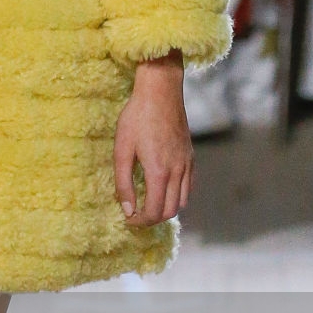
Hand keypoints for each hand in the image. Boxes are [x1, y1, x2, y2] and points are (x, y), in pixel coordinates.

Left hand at [113, 48, 192, 225]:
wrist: (161, 91)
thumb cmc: (136, 117)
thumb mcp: (122, 150)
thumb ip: (123, 183)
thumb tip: (127, 210)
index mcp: (159, 172)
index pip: (154, 212)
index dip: (140, 222)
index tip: (128, 219)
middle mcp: (177, 172)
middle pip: (170, 211)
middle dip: (152, 219)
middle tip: (135, 215)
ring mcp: (187, 164)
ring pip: (182, 201)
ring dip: (165, 208)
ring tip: (148, 203)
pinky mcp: (191, 156)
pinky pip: (189, 186)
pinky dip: (177, 195)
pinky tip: (162, 188)